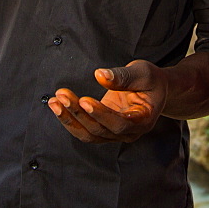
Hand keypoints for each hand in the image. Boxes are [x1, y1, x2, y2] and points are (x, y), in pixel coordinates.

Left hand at [48, 60, 168, 143]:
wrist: (153, 89)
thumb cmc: (151, 80)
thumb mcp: (143, 72)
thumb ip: (123, 76)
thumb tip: (100, 75)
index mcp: (143, 121)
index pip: (120, 124)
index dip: (101, 114)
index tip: (84, 100)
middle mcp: (129, 133)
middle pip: (100, 130)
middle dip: (79, 112)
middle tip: (63, 94)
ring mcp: (115, 134)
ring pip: (88, 134)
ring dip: (69, 118)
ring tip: (55, 100)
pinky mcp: (104, 130)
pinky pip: (84, 130)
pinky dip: (69, 119)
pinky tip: (57, 105)